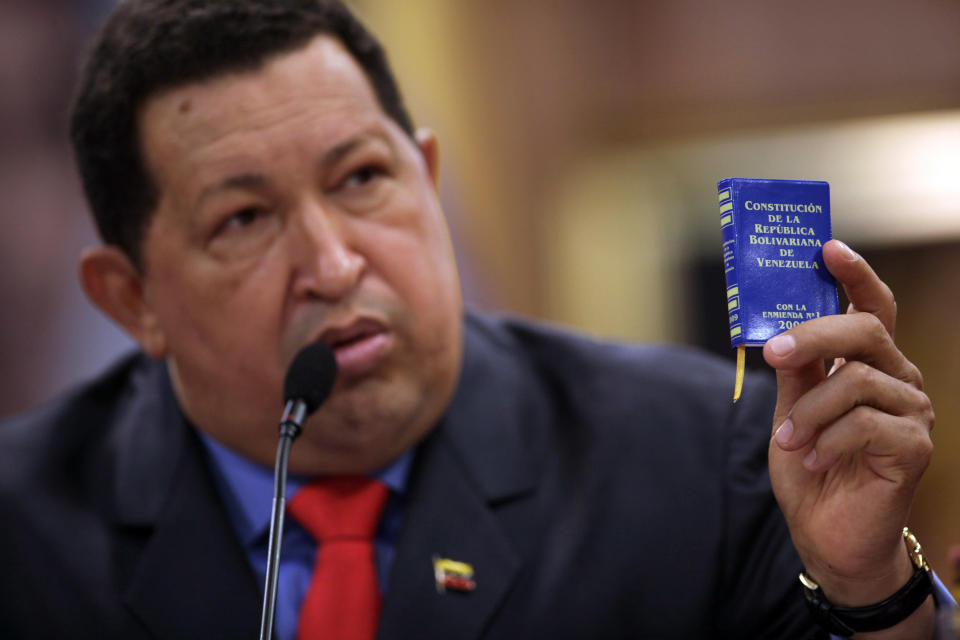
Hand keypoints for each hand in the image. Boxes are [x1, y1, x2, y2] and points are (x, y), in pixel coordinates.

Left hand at [763, 240, 934, 627]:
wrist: (828, 534)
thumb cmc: (811, 468)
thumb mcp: (791, 412)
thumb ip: (795, 373)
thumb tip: (781, 331)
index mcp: (868, 364)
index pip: (870, 309)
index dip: (854, 275)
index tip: (827, 248)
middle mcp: (897, 378)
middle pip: (865, 331)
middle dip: (815, 335)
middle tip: (775, 351)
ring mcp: (912, 410)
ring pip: (857, 380)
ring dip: (810, 411)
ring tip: (788, 440)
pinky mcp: (915, 445)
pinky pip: (866, 424)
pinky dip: (828, 441)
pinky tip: (814, 460)